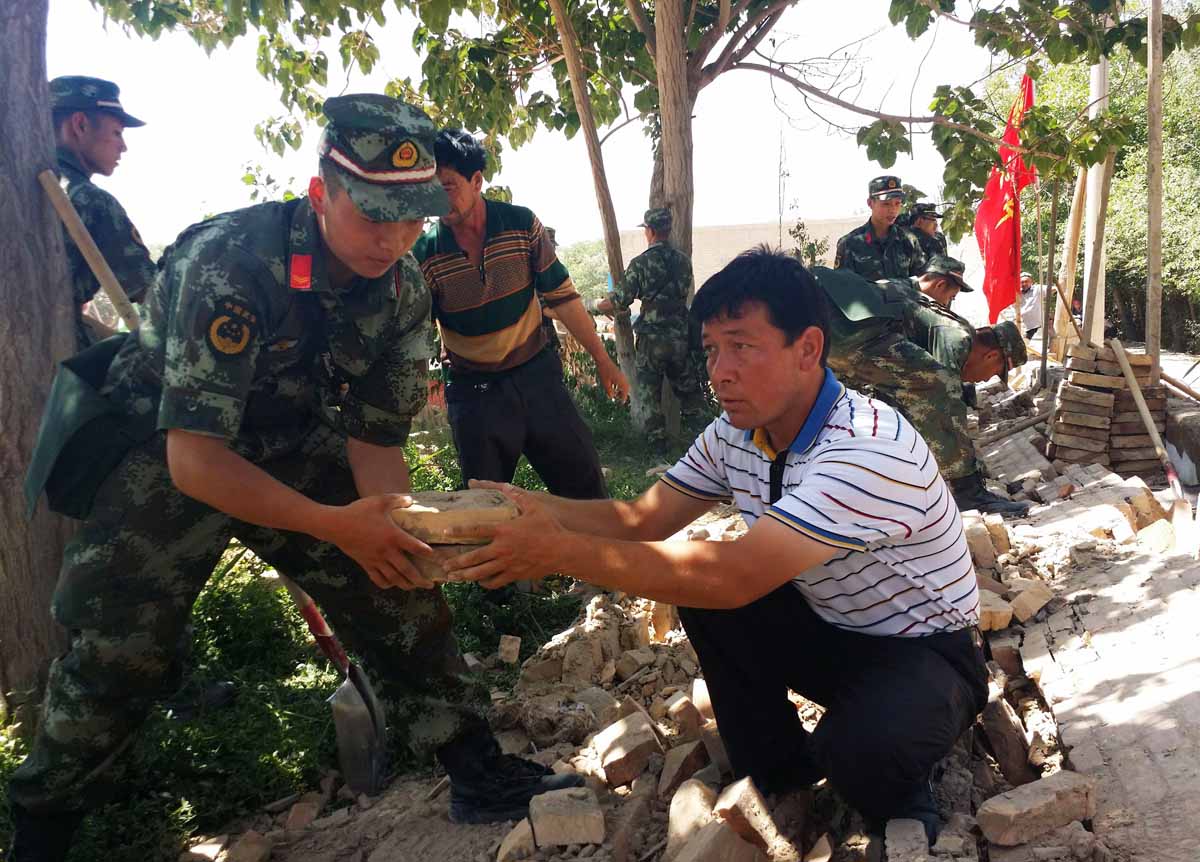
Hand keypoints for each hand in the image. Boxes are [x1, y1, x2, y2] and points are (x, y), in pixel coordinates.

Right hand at [320, 494, 436, 590]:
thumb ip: (397, 500)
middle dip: (420, 579)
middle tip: (431, 584)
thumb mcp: (380, 501)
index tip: (436, 557)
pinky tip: (392, 584)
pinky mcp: (366, 564)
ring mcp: (375, 560)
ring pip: (393, 577)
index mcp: (393, 536)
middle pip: (406, 569)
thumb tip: (411, 500)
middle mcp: (386, 551)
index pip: (415, 547)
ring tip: (415, 587)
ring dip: (406, 584)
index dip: (427, 553)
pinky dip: (387, 584)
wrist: (336, 525)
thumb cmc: (359, 511)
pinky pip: (378, 578)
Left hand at [442, 486, 567, 588]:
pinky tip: (480, 582)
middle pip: (473, 557)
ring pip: (481, 572)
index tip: (445, 531)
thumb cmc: (549, 527)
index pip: (476, 530)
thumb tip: (506, 485)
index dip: (459, 530)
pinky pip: (496, 581)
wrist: (563, 551)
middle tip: (444, 564)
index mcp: (504, 530)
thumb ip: (518, 496)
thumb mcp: (534, 507)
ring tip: (454, 578)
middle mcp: (502, 548)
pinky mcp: (515, 574)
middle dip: (456, 562)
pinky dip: (485, 583)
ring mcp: (508, 563)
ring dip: (466, 575)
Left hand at [597, 358, 629, 402]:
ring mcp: (622, 375)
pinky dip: (621, 386)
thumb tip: (611, 397)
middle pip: (627, 388)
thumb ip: (609, 391)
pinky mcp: (620, 373)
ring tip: (617, 394)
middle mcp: (623, 378)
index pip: (625, 391)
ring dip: (623, 390)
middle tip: (620, 399)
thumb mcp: (605, 383)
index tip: (622, 403)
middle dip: (624, 394)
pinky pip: (623, 382)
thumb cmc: (603, 372)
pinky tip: (616, 387)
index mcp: (620, 381)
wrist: (603, 360)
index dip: (623, 398)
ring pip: (626, 385)